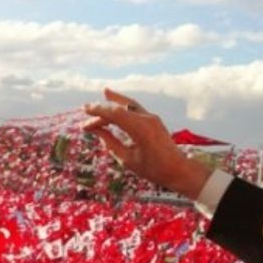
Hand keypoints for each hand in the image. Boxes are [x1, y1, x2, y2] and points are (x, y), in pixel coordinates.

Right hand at [83, 89, 210, 198]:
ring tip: (105, 93)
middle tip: (86, 109)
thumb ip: (110, 143)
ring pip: (129, 105)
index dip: (98, 111)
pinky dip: (124, 106)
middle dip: (102, 109)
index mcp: (140, 129)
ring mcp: (152, 118)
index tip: (84, 110)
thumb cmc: (153, 169)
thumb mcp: (127, 159)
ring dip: (115, 101)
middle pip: (120, 108)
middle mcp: (147, 119)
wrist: (178, 170)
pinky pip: (136, 109)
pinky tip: (118, 103)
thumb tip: (97, 131)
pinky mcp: (154, 121)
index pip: (114, 114)